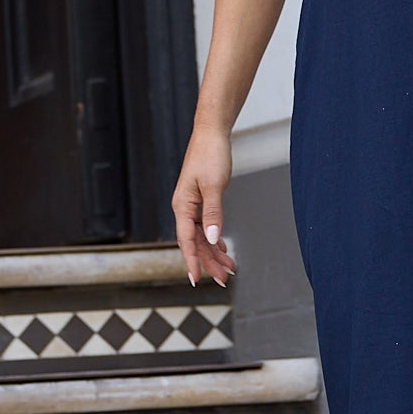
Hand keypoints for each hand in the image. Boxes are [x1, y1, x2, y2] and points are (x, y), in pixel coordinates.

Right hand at [173, 122, 235, 284]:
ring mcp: (192, 205)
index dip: (192, 261)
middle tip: (225, 279)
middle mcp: (184, 208)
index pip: (186, 241)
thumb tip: (214, 239)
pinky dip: (216, 239)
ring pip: (202, 236)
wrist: (211, 133)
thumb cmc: (210, 155)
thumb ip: (213, 213)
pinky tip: (224, 247)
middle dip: (209, 262)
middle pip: (196, 243)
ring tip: (230, 268)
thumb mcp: (214, 185)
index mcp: (182, 206)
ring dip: (215, 252)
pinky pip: (206, 226)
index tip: (197, 279)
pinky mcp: (201, 200)